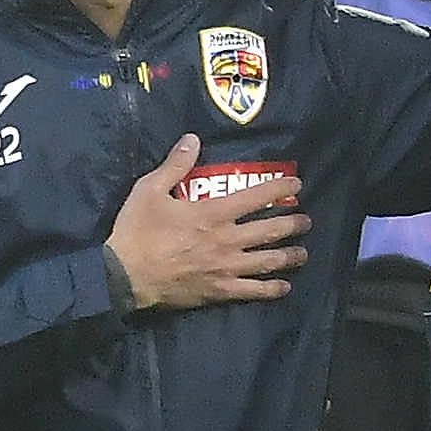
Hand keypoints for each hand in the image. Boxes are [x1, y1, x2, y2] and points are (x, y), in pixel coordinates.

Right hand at [104, 140, 305, 312]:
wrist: (124, 276)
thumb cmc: (137, 231)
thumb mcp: (150, 190)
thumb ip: (175, 165)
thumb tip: (193, 139)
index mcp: (213, 213)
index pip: (257, 196)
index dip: (280, 188)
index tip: (297, 183)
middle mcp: (228, 240)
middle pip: (271, 230)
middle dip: (294, 224)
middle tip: (306, 221)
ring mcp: (226, 267)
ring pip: (269, 260)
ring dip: (290, 255)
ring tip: (303, 252)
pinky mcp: (220, 291)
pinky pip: (254, 291)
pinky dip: (272, 288)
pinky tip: (284, 286)